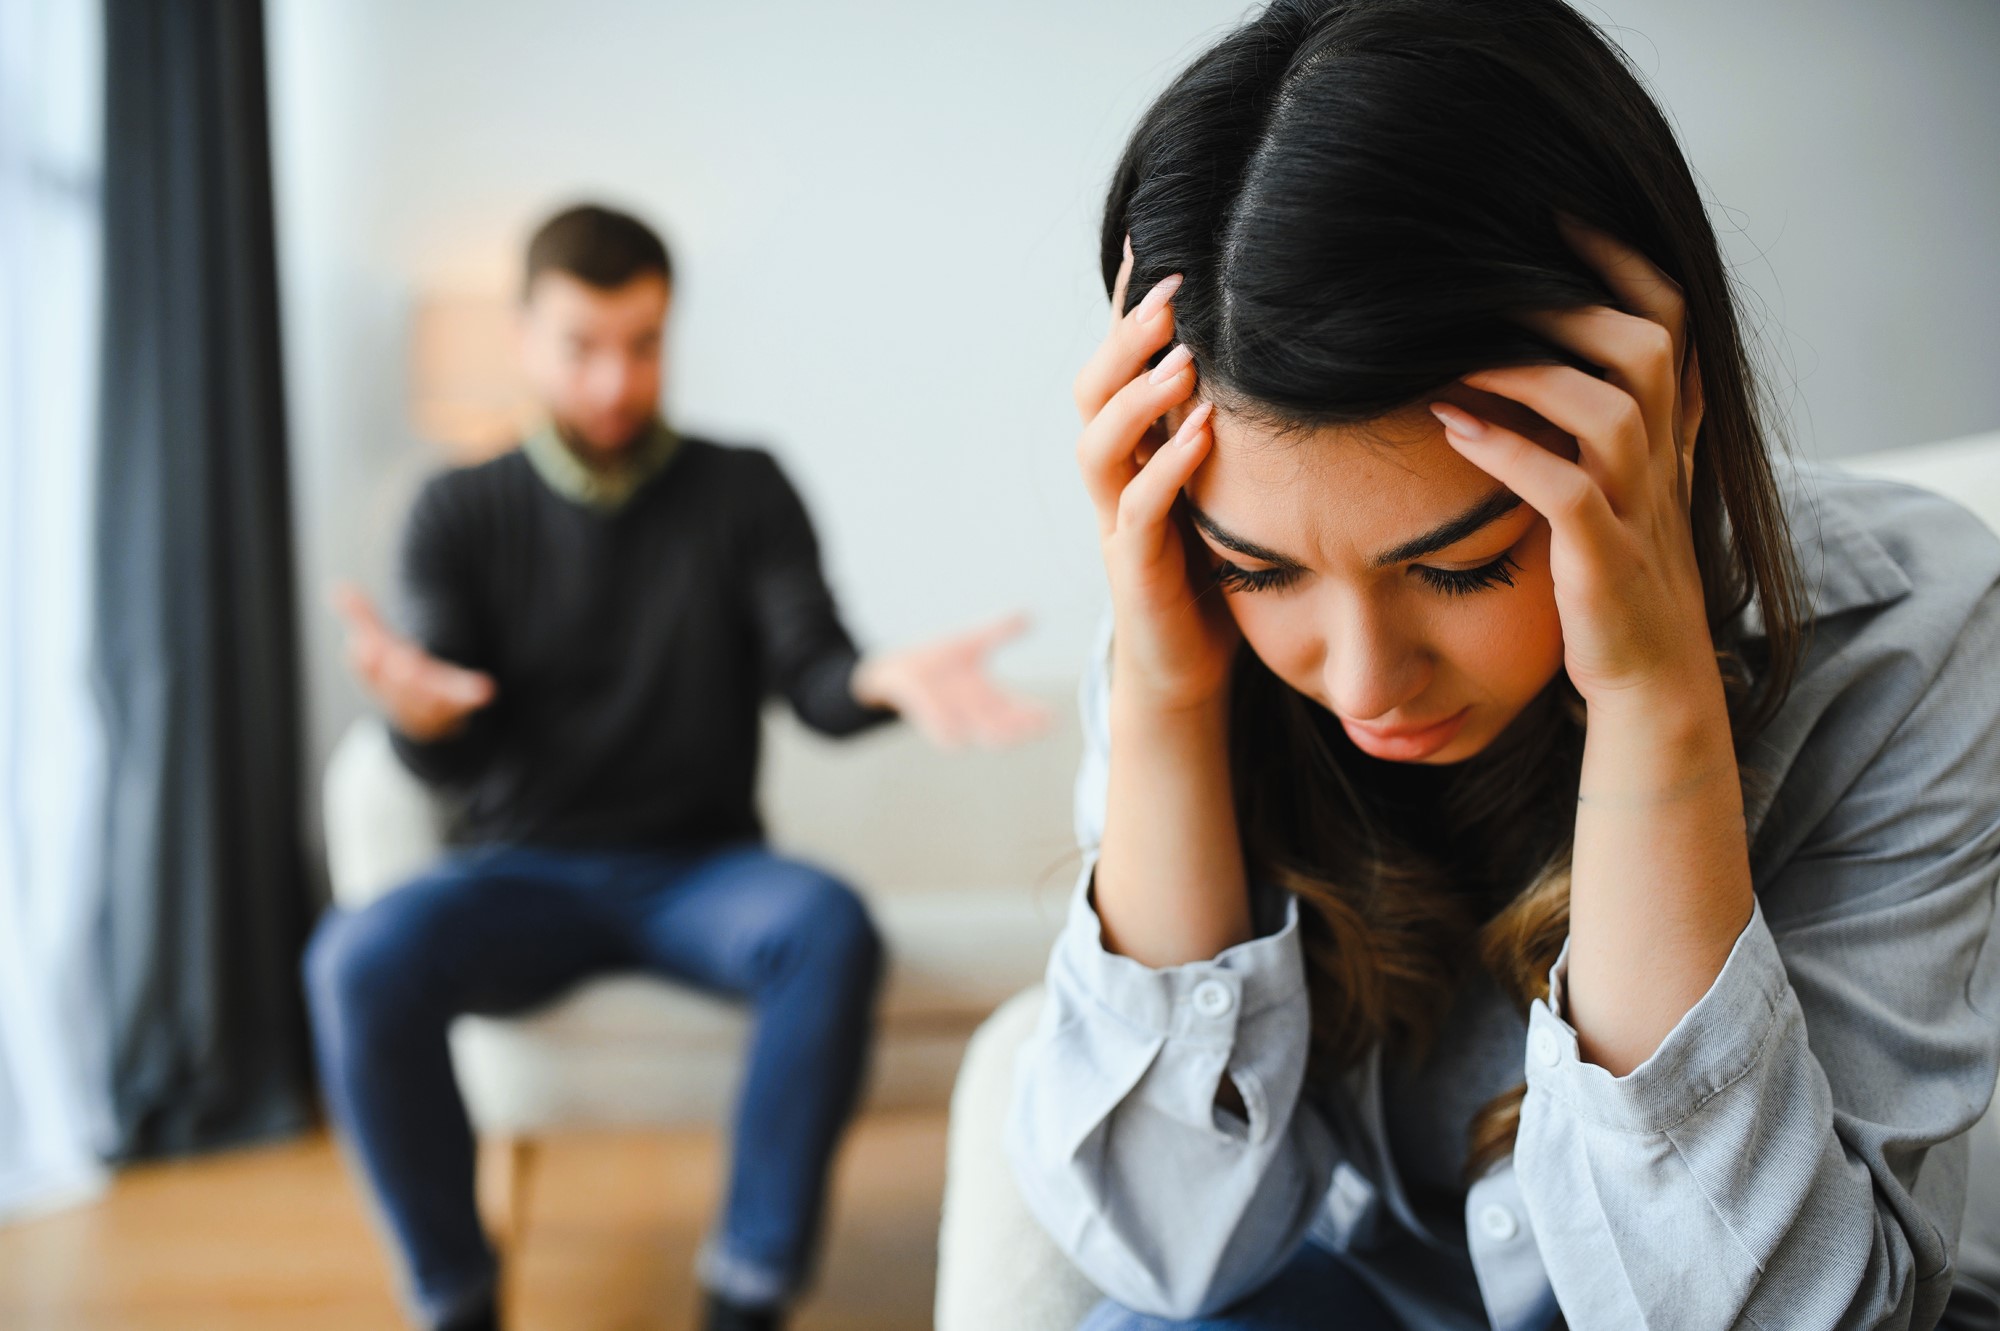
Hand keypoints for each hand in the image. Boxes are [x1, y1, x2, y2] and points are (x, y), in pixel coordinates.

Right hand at [332, 582, 496, 742]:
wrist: (419, 719)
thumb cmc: (393, 676)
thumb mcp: (377, 643)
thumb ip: (362, 616)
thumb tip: (337, 587)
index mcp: (375, 674)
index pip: (365, 665)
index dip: (365, 656)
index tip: (365, 646)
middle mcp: (397, 693)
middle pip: (395, 684)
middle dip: (398, 675)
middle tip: (402, 662)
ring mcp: (425, 704)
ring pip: (426, 698)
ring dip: (432, 690)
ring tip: (441, 677)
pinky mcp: (452, 708)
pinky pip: (460, 703)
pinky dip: (470, 696)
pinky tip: (485, 691)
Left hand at [850, 612, 1052, 749]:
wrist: (897, 668)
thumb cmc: (938, 661)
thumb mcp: (972, 643)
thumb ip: (1000, 632)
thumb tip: (1029, 615)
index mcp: (987, 698)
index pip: (1017, 710)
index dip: (1035, 716)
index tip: (1054, 717)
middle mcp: (972, 712)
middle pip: (1001, 727)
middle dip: (1018, 727)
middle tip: (1035, 725)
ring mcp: (950, 715)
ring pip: (973, 734)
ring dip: (986, 733)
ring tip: (1003, 732)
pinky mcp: (926, 714)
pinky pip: (939, 728)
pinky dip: (947, 728)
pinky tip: (958, 731)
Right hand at [1077, 237, 1238, 713]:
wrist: (1191, 668)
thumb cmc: (1217, 567)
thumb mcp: (1229, 482)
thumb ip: (1234, 422)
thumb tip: (1287, 346)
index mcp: (1134, 450)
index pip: (1120, 364)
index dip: (1127, 305)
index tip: (1157, 242)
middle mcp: (1114, 478)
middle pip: (1092, 391)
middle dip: (1126, 337)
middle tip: (1171, 288)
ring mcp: (1116, 524)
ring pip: (1098, 445)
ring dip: (1137, 396)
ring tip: (1182, 357)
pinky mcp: (1134, 572)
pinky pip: (1137, 512)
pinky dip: (1166, 469)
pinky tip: (1204, 434)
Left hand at [1430, 220, 1714, 715]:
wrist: (1648, 684)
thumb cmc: (1611, 580)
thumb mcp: (1613, 487)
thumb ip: (1592, 420)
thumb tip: (1530, 349)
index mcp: (1666, 437)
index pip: (1669, 322)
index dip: (1623, 261)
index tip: (1557, 212)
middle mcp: (1662, 464)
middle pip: (1650, 347)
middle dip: (1576, 301)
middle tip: (1493, 271)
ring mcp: (1639, 513)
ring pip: (1612, 412)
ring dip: (1531, 373)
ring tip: (1457, 352)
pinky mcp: (1605, 565)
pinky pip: (1566, 494)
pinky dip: (1510, 454)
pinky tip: (1454, 427)